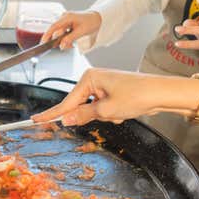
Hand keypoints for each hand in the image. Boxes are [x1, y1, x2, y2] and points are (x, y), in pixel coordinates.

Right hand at [32, 68, 197, 125]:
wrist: (162, 93)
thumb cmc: (138, 94)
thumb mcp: (107, 109)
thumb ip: (83, 115)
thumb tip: (65, 120)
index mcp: (89, 77)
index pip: (66, 101)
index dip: (52, 114)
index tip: (36, 120)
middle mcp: (94, 79)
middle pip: (79, 106)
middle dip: (92, 115)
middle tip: (108, 113)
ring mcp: (102, 86)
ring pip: (92, 110)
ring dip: (104, 115)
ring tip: (120, 110)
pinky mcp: (110, 93)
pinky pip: (102, 109)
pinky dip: (111, 114)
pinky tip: (123, 110)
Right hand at [40, 11, 101, 49]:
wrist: (97, 19)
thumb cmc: (91, 22)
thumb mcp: (81, 31)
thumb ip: (70, 39)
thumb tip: (61, 45)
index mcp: (67, 17)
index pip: (54, 27)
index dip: (47, 35)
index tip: (43, 43)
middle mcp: (64, 18)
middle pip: (56, 32)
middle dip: (59, 41)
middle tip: (67, 47)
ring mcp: (64, 22)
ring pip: (59, 35)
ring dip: (64, 41)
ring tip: (72, 44)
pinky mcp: (66, 26)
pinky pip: (62, 34)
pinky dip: (66, 40)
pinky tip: (72, 42)